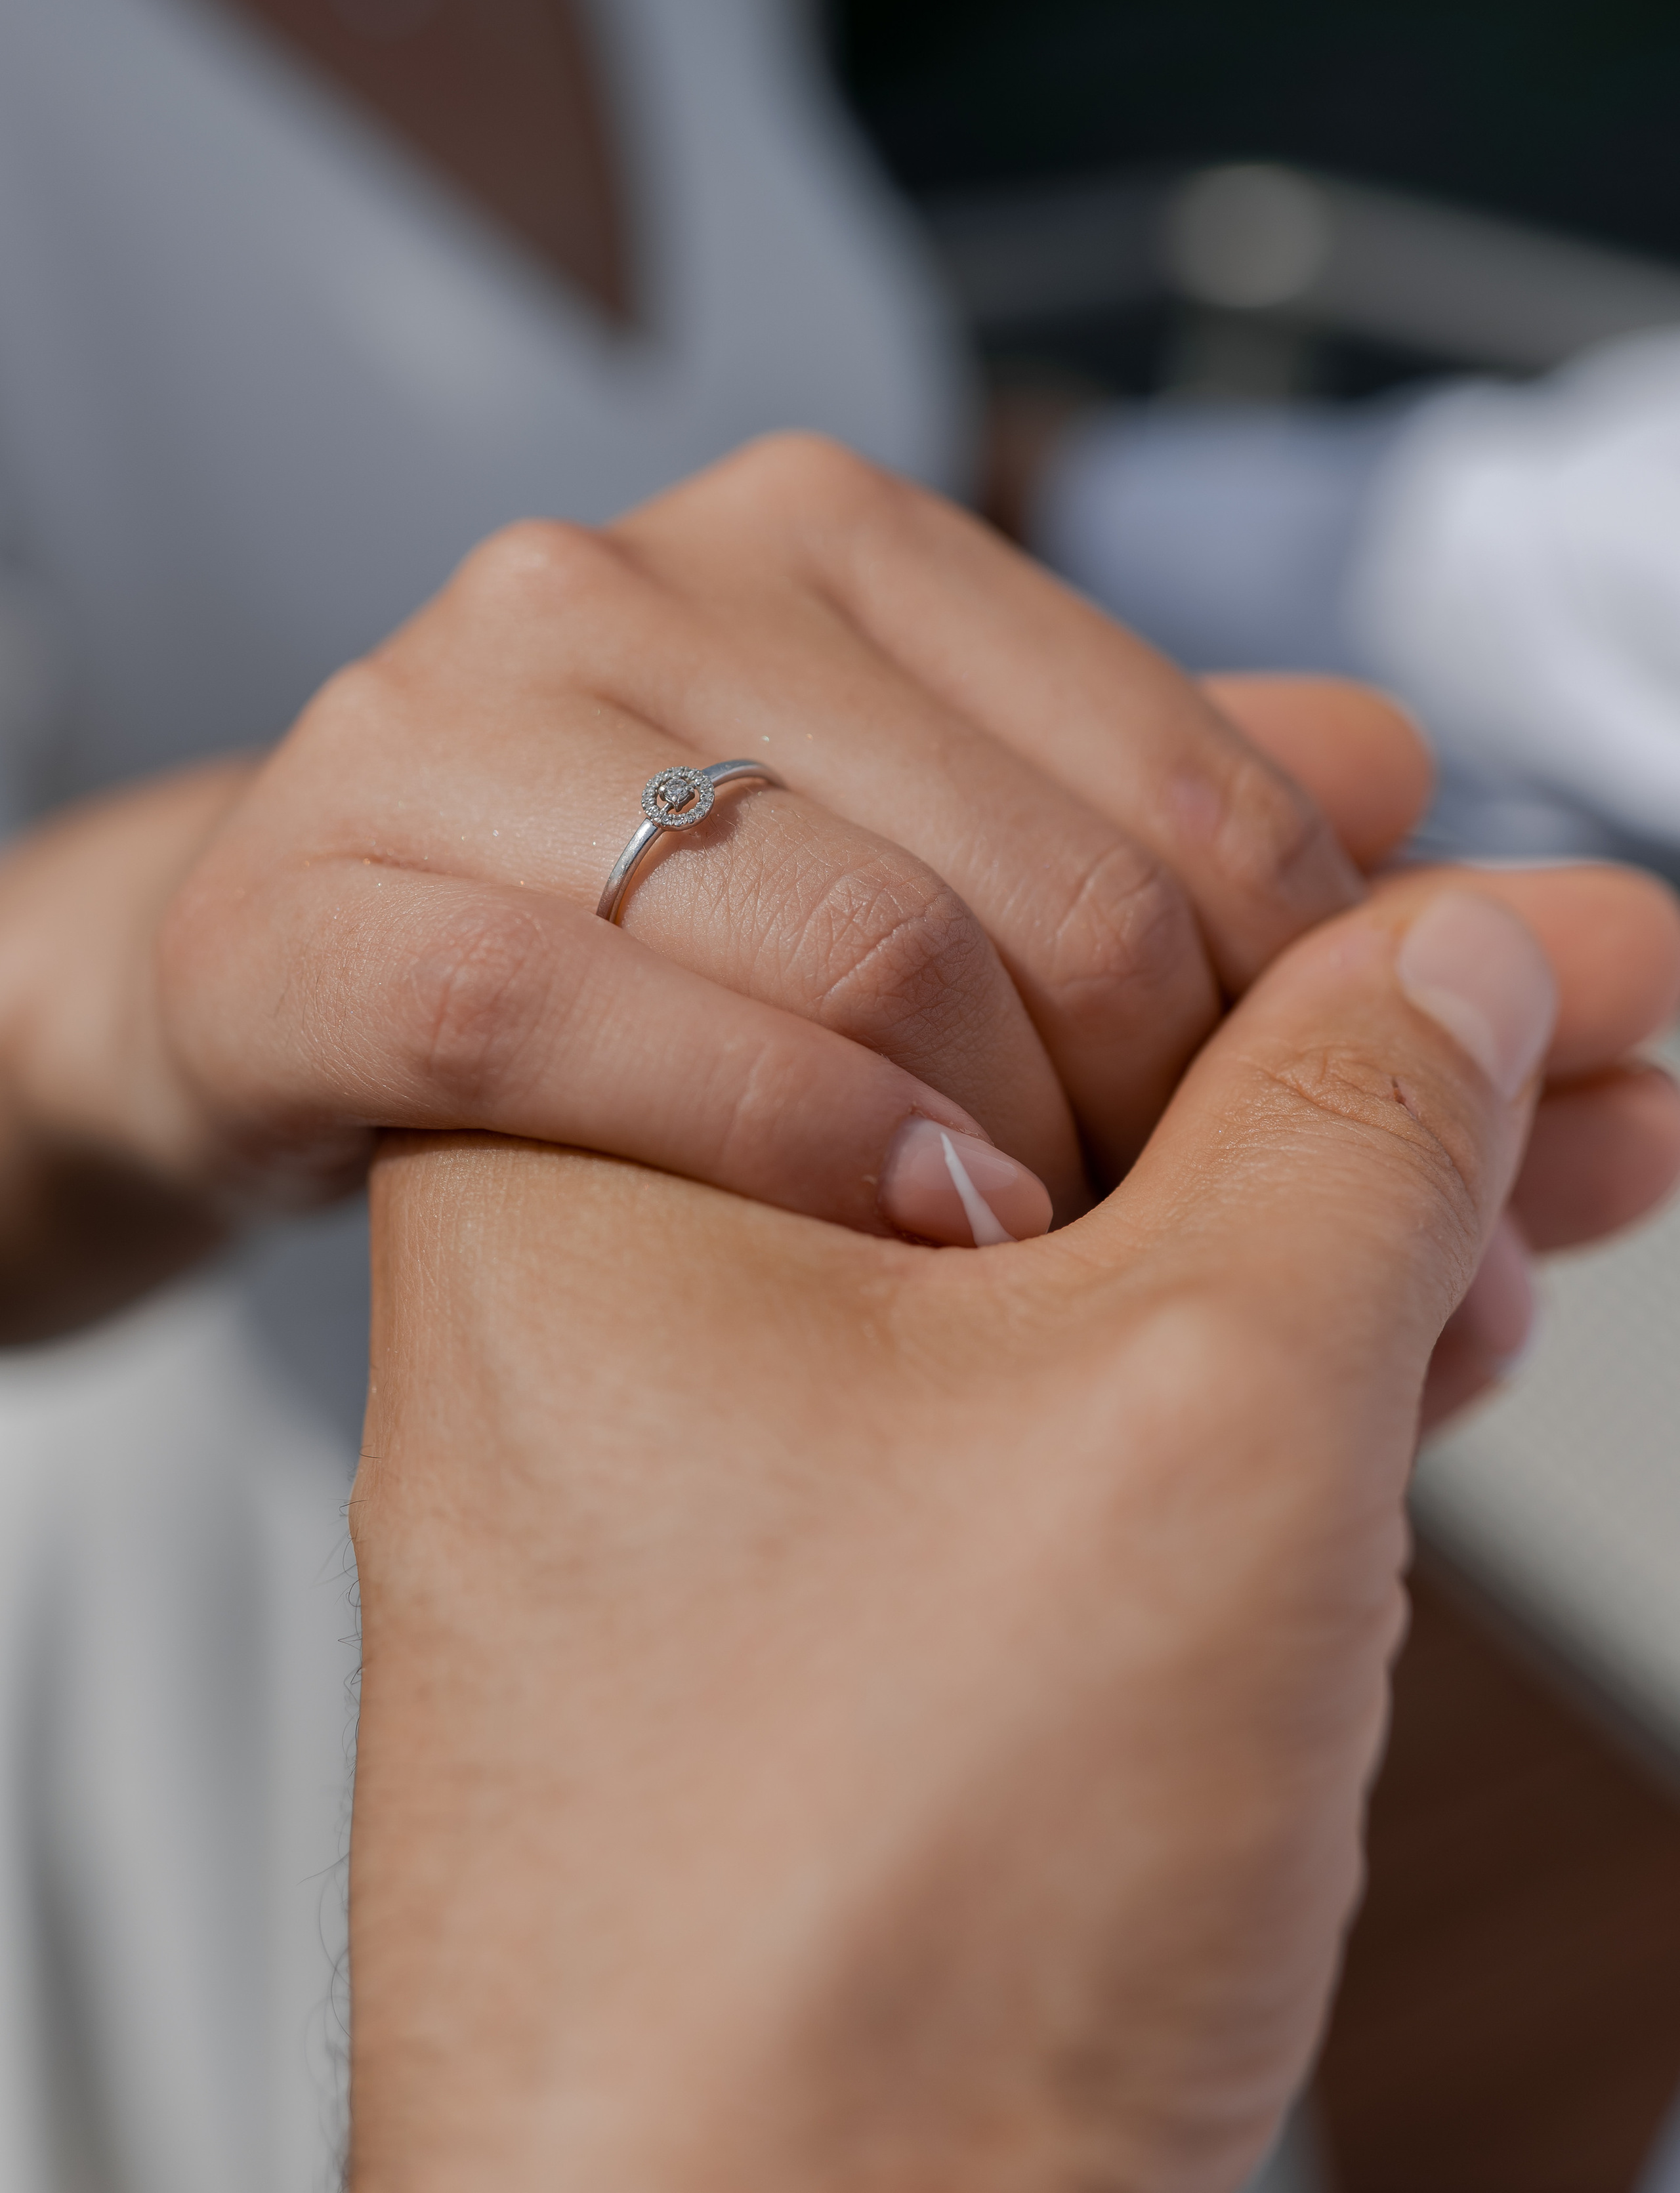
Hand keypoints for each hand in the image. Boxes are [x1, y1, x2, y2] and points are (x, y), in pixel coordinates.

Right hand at [0, 436, 1425, 1337]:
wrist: (287, 968)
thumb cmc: (647, 920)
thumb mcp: (917, 830)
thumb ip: (1150, 798)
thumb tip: (1410, 775)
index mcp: (816, 530)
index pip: (1168, 761)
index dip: (1299, 980)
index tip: (1330, 1135)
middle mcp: (620, 577)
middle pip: (1018, 864)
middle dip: (1167, 1093)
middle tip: (1215, 1245)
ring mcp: (435, 728)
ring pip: (821, 932)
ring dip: (989, 1129)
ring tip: (1057, 1257)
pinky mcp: (294, 908)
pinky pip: (562, 1023)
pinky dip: (767, 1138)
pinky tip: (890, 1226)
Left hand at [347, 869, 1678, 2191]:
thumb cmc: (866, 1915)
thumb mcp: (1204, 1409)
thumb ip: (1355, 1121)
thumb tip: (1466, 945)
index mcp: (597, 1138)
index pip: (947, 865)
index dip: (1233, 838)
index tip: (1424, 806)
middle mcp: (636, 1266)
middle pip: (1046, 1038)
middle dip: (1349, 1014)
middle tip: (1579, 979)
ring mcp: (741, 1431)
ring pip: (1090, 1216)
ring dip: (1355, 1176)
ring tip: (1580, 1124)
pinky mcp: (849, 1579)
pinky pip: (1075, 1374)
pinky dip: (1275, 1335)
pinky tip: (1451, 1291)